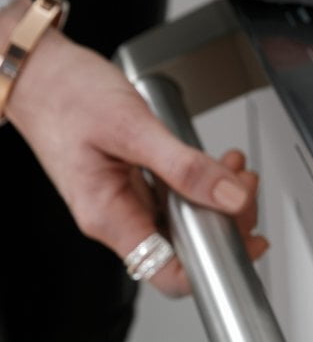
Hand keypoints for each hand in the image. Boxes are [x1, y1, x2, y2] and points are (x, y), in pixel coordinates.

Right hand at [2, 0, 267, 297]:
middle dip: (226, 221)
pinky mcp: (130, 184)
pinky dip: (201, 182)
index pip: (167, 273)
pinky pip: (175, 196)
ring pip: (184, 220)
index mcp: (109, 217)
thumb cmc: (65, 92)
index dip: (213, 267)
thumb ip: (184, 166)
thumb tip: (229, 197)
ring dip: (218, 198)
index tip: (246, 243)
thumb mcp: (133, 128)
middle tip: (244, 189)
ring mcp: (123, 201)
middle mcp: (116, 217)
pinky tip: (215, 164)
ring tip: (234, 170)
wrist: (36, 69)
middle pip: (185, 247)